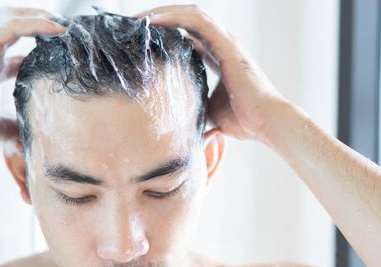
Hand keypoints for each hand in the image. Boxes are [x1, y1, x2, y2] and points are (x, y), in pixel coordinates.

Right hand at [0, 7, 65, 146]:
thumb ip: (12, 127)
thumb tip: (27, 140)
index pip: (17, 42)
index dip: (39, 39)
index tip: (62, 45)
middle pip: (16, 22)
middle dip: (41, 20)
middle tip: (65, 29)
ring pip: (13, 18)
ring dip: (40, 17)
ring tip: (63, 25)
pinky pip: (11, 27)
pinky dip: (34, 24)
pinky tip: (55, 30)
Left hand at [136, 5, 288, 141]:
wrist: (264, 123)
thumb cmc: (241, 120)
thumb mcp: (206, 111)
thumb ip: (192, 106)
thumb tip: (173, 123)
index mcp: (216, 56)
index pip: (187, 35)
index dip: (165, 32)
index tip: (140, 39)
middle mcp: (221, 44)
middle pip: (185, 20)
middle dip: (159, 18)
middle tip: (132, 25)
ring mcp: (225, 41)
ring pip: (189, 14)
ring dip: (162, 13)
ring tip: (138, 20)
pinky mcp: (227, 44)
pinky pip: (196, 22)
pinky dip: (174, 18)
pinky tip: (153, 21)